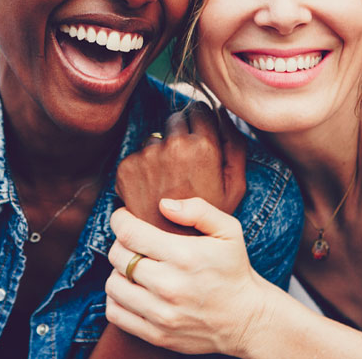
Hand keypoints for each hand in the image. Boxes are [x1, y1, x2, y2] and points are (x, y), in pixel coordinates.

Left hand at [105, 198, 274, 357]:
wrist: (247, 319)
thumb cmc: (234, 269)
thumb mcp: (229, 230)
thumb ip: (198, 210)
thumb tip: (163, 205)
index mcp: (184, 256)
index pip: (130, 234)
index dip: (120, 220)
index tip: (124, 217)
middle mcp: (169, 286)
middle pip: (118, 257)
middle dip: (120, 242)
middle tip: (132, 240)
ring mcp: (161, 314)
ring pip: (113, 285)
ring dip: (118, 271)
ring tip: (132, 265)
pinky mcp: (157, 335)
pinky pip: (116, 313)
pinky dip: (116, 299)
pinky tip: (131, 289)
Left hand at [116, 104, 245, 233]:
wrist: (173, 252)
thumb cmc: (208, 219)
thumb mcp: (235, 186)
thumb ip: (235, 145)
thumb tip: (223, 112)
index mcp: (203, 147)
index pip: (199, 109)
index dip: (201, 122)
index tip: (200, 137)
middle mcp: (174, 146)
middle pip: (175, 119)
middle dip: (180, 135)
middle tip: (184, 166)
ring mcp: (147, 156)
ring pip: (154, 139)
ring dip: (159, 152)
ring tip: (168, 183)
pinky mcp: (126, 168)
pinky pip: (136, 156)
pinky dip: (141, 169)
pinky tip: (151, 191)